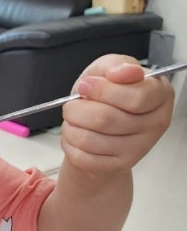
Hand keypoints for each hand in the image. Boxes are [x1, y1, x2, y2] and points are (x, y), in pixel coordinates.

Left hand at [60, 54, 173, 174]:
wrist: (99, 126)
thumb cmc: (105, 96)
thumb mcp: (107, 70)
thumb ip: (115, 65)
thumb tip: (123, 72)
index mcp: (160, 95)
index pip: (136, 98)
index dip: (103, 91)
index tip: (85, 85)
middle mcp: (156, 123)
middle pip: (107, 119)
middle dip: (77, 110)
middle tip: (71, 106)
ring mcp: (139, 148)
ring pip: (90, 140)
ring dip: (70, 127)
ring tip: (72, 121)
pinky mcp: (118, 166)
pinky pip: (83, 157)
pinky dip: (69, 144)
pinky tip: (74, 136)